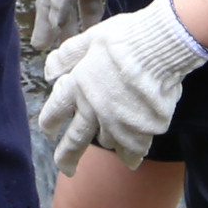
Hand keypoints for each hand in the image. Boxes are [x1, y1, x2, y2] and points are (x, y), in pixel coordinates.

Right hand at [29, 0, 123, 50]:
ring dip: (75, 25)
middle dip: (57, 30)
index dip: (43, 25)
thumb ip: (60, 3)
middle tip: (54, 50)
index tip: (40, 45)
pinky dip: (91, 15)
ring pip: (76, 8)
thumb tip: (54, 24)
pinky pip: (92, 3)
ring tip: (74, 44)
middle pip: (59, 9)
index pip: (45, 6)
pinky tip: (93, 28)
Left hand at [37, 0, 207, 172]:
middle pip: (75, 141)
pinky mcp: (141, 131)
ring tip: (111, 144)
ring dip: (107, 143)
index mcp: (77, 88)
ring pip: (107, 143)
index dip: (50, 123)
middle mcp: (93, 111)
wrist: (159, 49)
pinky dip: (132, 152)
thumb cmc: (124, 39)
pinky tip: (133, 156)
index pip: (55, 112)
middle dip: (67, 157)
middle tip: (66, 168)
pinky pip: (133, 148)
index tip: (49, 131)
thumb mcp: (90, 39)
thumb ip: (68, 56)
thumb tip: (49, 72)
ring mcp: (118, 124)